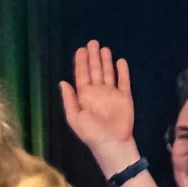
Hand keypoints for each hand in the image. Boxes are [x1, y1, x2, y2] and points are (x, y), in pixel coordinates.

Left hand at [61, 41, 137, 161]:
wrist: (112, 143)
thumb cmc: (91, 133)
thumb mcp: (74, 117)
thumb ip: (69, 99)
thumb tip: (63, 82)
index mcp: (84, 95)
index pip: (82, 74)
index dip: (81, 62)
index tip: (80, 49)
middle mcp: (98, 92)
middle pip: (95, 70)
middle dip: (93, 56)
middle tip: (92, 42)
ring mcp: (111, 94)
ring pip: (108, 73)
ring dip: (106, 61)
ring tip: (104, 49)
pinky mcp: (125, 98)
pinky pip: (124, 82)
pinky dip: (122, 72)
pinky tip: (120, 62)